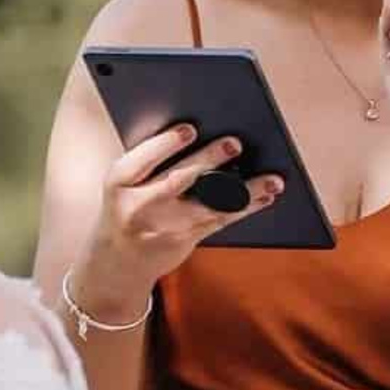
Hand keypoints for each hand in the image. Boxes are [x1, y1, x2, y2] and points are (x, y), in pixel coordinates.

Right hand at [75, 123, 285, 305]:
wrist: (120, 260)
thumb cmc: (127, 207)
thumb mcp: (125, 182)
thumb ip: (151, 161)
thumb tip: (198, 132)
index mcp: (119, 183)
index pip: (142, 159)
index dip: (166, 144)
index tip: (190, 129)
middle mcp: (140, 205)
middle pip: (178, 179)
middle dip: (208, 160)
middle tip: (234, 144)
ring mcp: (164, 226)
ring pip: (209, 204)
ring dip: (243, 191)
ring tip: (270, 180)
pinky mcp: (186, 239)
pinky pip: (220, 220)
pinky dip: (246, 207)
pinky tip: (265, 195)